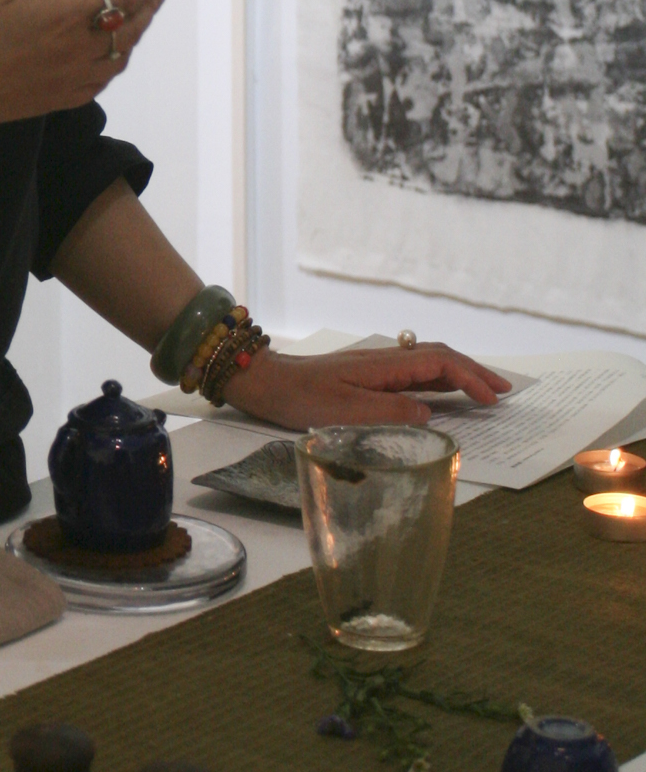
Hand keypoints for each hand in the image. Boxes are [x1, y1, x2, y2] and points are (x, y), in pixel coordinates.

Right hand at [0, 0, 167, 144]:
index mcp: (66, 14)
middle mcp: (78, 48)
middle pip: (128, 26)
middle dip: (147, 5)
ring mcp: (71, 78)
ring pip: (120, 57)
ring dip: (136, 35)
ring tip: (141, 20)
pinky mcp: (59, 99)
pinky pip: (101, 82)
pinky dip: (116, 65)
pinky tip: (111, 61)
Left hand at [228, 344, 511, 430]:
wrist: (267, 383)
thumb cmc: (301, 398)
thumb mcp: (345, 412)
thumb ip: (389, 413)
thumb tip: (430, 414)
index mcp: (384, 365)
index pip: (438, 364)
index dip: (470, 379)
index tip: (494, 399)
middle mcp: (385, 359)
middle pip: (440, 357)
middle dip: (475, 372)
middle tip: (505, 392)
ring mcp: (378, 366)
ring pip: (429, 363)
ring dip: (460, 374)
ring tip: (486, 391)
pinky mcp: (370, 375)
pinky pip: (415, 373)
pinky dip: (440, 380)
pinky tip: (446, 393)